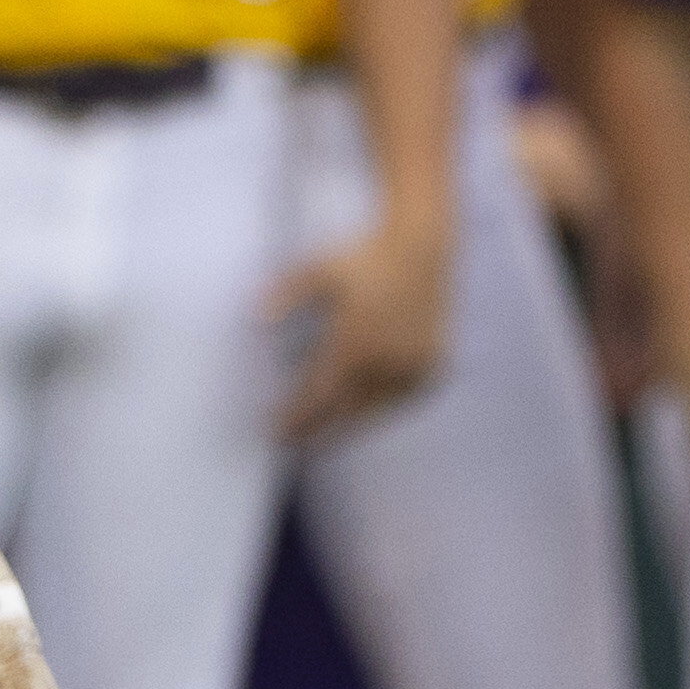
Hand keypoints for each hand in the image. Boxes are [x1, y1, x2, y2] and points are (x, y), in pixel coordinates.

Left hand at [263, 216, 450, 443]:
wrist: (422, 247)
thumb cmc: (363, 260)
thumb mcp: (319, 270)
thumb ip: (286, 293)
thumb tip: (255, 318)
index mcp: (357, 343)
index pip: (319, 399)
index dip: (294, 420)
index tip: (272, 432)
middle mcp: (389, 361)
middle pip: (345, 414)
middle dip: (317, 430)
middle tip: (291, 441)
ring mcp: (414, 367)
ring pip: (375, 412)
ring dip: (348, 424)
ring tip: (324, 432)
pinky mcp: (435, 368)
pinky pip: (400, 401)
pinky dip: (379, 409)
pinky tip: (361, 409)